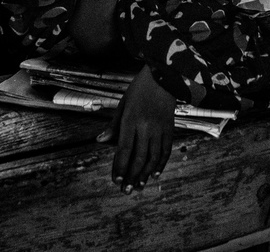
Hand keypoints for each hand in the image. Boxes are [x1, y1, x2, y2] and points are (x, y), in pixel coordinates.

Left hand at [97, 65, 175, 193]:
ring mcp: (160, 129)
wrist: (164, 78)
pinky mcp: (170, 129)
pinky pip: (166, 151)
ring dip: (144, 174)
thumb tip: (100, 141)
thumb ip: (113, 125)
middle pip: (139, 157)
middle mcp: (146, 126)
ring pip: (153, 158)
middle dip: (131, 176)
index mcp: (131, 119)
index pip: (124, 148)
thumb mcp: (122, 105)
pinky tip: (154, 174)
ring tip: (137, 187)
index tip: (115, 180)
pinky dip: (160, 164)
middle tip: (125, 190)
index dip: (119, 166)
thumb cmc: (138, 91)